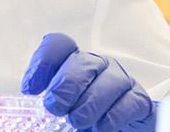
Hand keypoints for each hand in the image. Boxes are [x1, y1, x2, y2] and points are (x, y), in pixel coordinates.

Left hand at [21, 33, 155, 130]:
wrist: (119, 130)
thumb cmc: (86, 117)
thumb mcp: (63, 107)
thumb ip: (51, 101)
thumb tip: (30, 100)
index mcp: (75, 63)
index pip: (59, 45)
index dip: (42, 62)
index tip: (31, 89)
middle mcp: (99, 66)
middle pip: (82, 62)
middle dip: (66, 85)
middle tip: (55, 107)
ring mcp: (121, 80)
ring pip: (109, 82)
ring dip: (90, 103)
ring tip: (78, 121)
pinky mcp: (139, 100)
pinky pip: (128, 103)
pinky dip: (112, 116)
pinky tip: (101, 126)